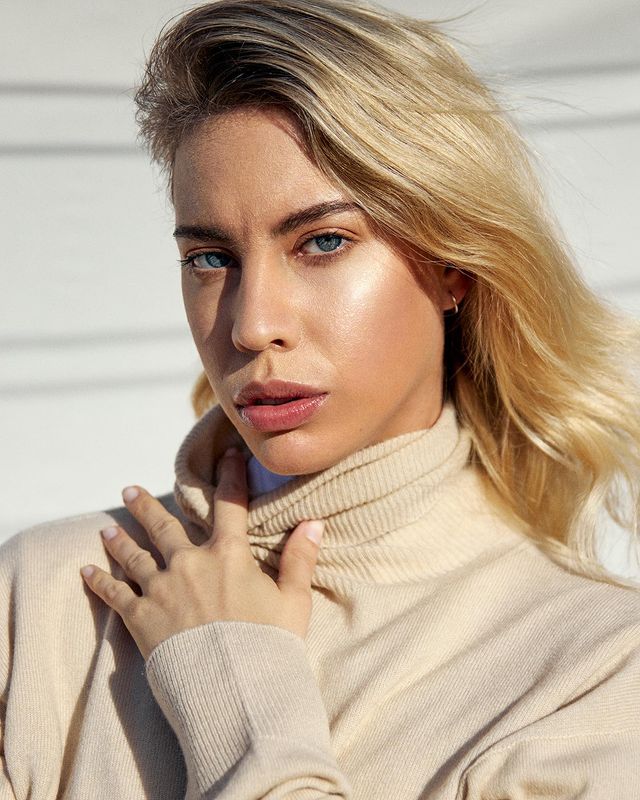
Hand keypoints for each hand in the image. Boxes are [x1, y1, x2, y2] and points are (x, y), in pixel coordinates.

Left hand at [80, 448, 323, 658]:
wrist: (235, 689)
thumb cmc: (270, 645)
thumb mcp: (293, 601)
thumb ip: (300, 559)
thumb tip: (314, 522)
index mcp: (228, 554)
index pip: (230, 504)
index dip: (231, 476)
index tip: (229, 455)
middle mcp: (190, 562)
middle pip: (163, 525)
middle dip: (146, 505)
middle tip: (130, 489)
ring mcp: (162, 588)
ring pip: (134, 554)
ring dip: (119, 540)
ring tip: (106, 529)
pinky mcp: (141, 617)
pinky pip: (114, 593)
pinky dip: (98, 582)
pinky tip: (85, 571)